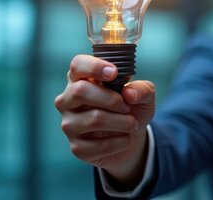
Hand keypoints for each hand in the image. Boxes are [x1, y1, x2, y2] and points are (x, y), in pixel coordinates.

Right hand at [55, 54, 155, 185]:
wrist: (131, 138)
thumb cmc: (131, 108)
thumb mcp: (144, 96)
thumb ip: (143, 89)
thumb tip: (129, 94)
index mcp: (81, 79)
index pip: (77, 65)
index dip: (94, 67)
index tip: (114, 73)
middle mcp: (68, 100)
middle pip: (80, 91)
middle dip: (111, 99)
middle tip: (127, 106)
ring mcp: (69, 124)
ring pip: (93, 119)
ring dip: (122, 122)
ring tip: (132, 124)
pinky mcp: (76, 147)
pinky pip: (99, 145)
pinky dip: (120, 142)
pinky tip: (124, 138)